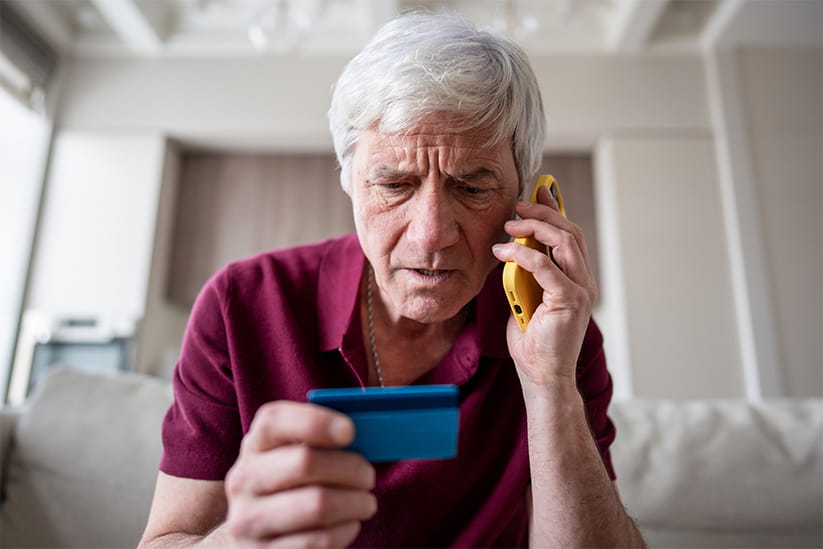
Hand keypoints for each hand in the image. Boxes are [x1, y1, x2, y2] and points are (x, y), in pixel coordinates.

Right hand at [224, 401, 376, 547]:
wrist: (263, 534)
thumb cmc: (295, 484)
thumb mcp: (296, 454)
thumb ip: (323, 438)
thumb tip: (367, 431)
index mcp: (254, 444)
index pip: (274, 421)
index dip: (316, 421)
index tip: (350, 431)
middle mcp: (243, 480)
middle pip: (304, 462)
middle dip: (350, 467)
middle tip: (368, 474)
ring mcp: (249, 520)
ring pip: (318, 505)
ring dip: (355, 502)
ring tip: (365, 501)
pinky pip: (321, 540)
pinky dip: (347, 530)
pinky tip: (349, 523)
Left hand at [492, 185, 597, 390]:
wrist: (542, 375)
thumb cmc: (533, 342)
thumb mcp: (527, 298)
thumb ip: (527, 275)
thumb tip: (512, 249)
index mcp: (578, 280)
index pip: (571, 236)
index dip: (556, 211)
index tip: (538, 192)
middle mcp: (585, 282)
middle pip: (570, 233)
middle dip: (544, 212)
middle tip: (518, 204)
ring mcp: (582, 291)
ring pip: (564, 242)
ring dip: (534, 227)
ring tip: (510, 224)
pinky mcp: (570, 300)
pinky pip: (546, 266)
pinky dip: (523, 254)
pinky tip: (504, 252)